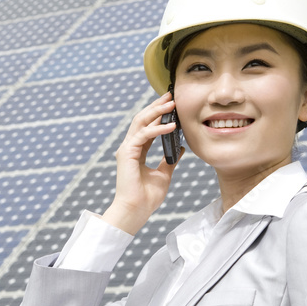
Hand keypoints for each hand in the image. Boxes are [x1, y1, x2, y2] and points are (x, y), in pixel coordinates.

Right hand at [101, 92, 183, 234]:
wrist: (136, 210)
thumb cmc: (147, 197)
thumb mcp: (163, 175)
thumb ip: (169, 161)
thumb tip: (180, 148)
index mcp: (137, 151)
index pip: (147, 127)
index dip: (159, 114)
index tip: (171, 105)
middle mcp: (130, 147)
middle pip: (143, 119)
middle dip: (157, 106)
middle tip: (171, 95)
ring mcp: (127, 149)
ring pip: (141, 122)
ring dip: (157, 112)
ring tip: (172, 104)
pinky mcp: (127, 153)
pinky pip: (144, 135)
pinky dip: (158, 129)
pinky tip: (172, 126)